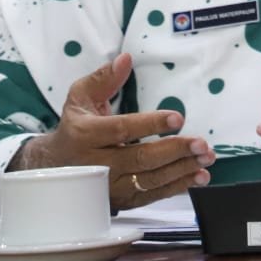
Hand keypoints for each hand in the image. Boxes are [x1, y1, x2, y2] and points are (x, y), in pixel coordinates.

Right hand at [9, 53, 215, 209]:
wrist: (54, 168)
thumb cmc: (74, 128)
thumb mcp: (80, 98)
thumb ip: (103, 79)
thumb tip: (126, 59)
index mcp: (86, 135)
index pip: (122, 129)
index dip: (150, 124)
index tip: (177, 118)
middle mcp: (97, 164)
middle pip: (141, 159)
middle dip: (175, 151)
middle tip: (201, 143)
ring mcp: (108, 187)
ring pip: (149, 181)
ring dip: (182, 170)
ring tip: (206, 158)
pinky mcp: (118, 201)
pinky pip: (150, 196)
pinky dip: (176, 187)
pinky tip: (197, 176)